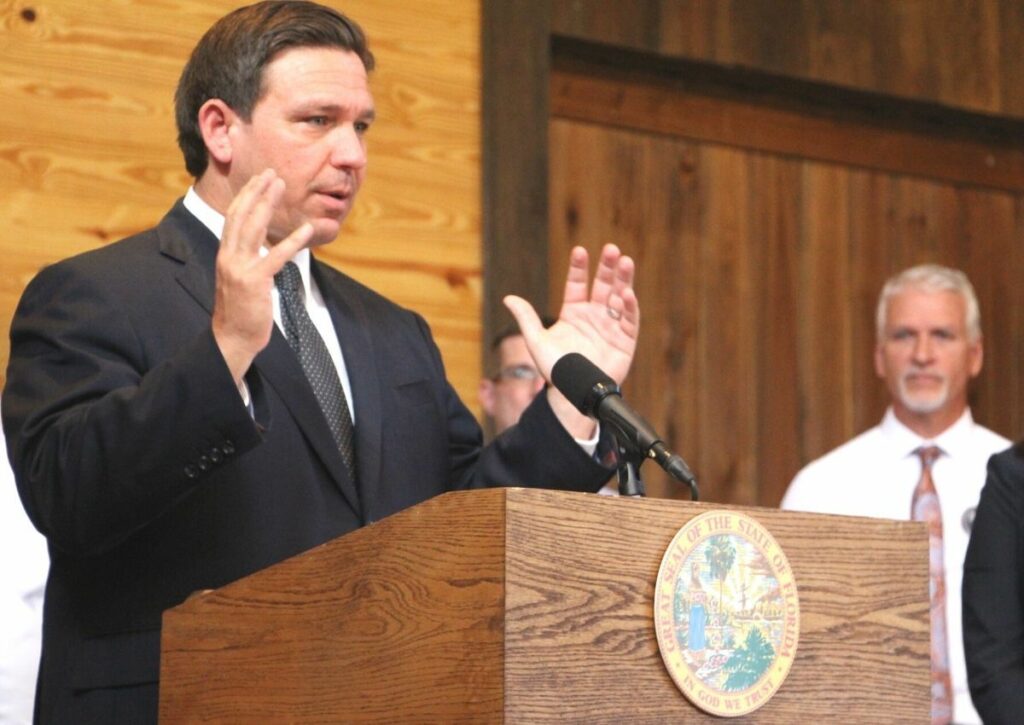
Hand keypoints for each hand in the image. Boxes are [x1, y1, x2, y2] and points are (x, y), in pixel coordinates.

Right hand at [211, 169, 313, 382]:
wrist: (233, 338)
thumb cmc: (241, 312)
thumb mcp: (241, 280)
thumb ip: (248, 261)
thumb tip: (263, 247)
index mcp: (225, 255)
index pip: (234, 218)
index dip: (246, 196)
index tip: (258, 179)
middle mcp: (229, 257)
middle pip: (241, 215)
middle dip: (255, 191)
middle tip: (270, 172)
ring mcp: (240, 268)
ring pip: (253, 227)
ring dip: (267, 203)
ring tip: (281, 185)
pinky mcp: (255, 281)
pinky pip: (276, 256)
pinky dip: (294, 241)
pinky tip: (307, 229)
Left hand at [504, 244, 638, 436]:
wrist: (572, 394)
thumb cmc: (555, 369)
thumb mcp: (536, 341)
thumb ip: (526, 318)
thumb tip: (508, 298)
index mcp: (573, 312)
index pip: (577, 284)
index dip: (579, 268)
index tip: (580, 251)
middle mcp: (594, 316)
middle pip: (603, 285)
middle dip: (608, 267)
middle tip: (612, 249)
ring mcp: (610, 326)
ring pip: (619, 298)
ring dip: (623, 280)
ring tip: (626, 262)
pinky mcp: (625, 340)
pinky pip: (629, 320)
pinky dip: (629, 307)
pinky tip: (627, 293)